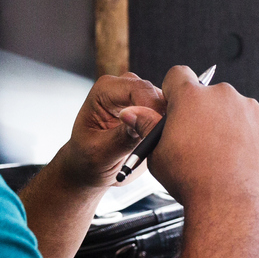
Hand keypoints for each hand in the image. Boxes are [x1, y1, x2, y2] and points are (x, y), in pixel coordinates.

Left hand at [51, 73, 164, 188]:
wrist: (90, 169)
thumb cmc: (87, 159)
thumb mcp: (100, 153)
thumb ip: (121, 137)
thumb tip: (141, 122)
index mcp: (105, 90)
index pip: (138, 89)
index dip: (151, 110)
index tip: (156, 133)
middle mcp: (125, 88)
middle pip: (157, 94)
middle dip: (161, 119)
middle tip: (160, 145)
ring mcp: (141, 98)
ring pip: (168, 105)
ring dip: (167, 126)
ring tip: (158, 149)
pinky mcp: (153, 111)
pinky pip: (171, 116)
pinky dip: (169, 131)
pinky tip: (162, 147)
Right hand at [149, 66, 258, 212]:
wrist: (229, 207)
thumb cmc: (191, 182)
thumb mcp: (157, 154)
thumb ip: (147, 128)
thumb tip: (131, 112)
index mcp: (191, 98)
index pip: (178, 74)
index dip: (175, 90)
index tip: (177, 106)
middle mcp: (223, 95)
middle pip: (210, 95)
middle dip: (205, 112)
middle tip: (202, 142)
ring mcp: (251, 108)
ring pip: (237, 110)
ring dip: (231, 125)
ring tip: (225, 157)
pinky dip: (253, 139)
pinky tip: (244, 161)